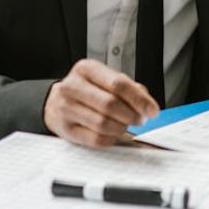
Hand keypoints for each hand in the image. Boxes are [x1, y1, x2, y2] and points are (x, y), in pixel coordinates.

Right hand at [43, 59, 159, 147]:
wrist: (56, 102)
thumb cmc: (87, 91)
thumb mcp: (105, 80)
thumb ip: (129, 88)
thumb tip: (147, 105)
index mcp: (86, 69)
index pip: (118, 84)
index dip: (139, 99)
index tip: (152, 111)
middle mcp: (72, 86)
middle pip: (110, 104)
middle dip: (132, 115)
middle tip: (140, 120)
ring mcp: (65, 108)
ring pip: (103, 124)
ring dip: (121, 128)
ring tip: (125, 125)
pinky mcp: (65, 129)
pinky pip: (95, 139)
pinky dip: (110, 139)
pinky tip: (113, 134)